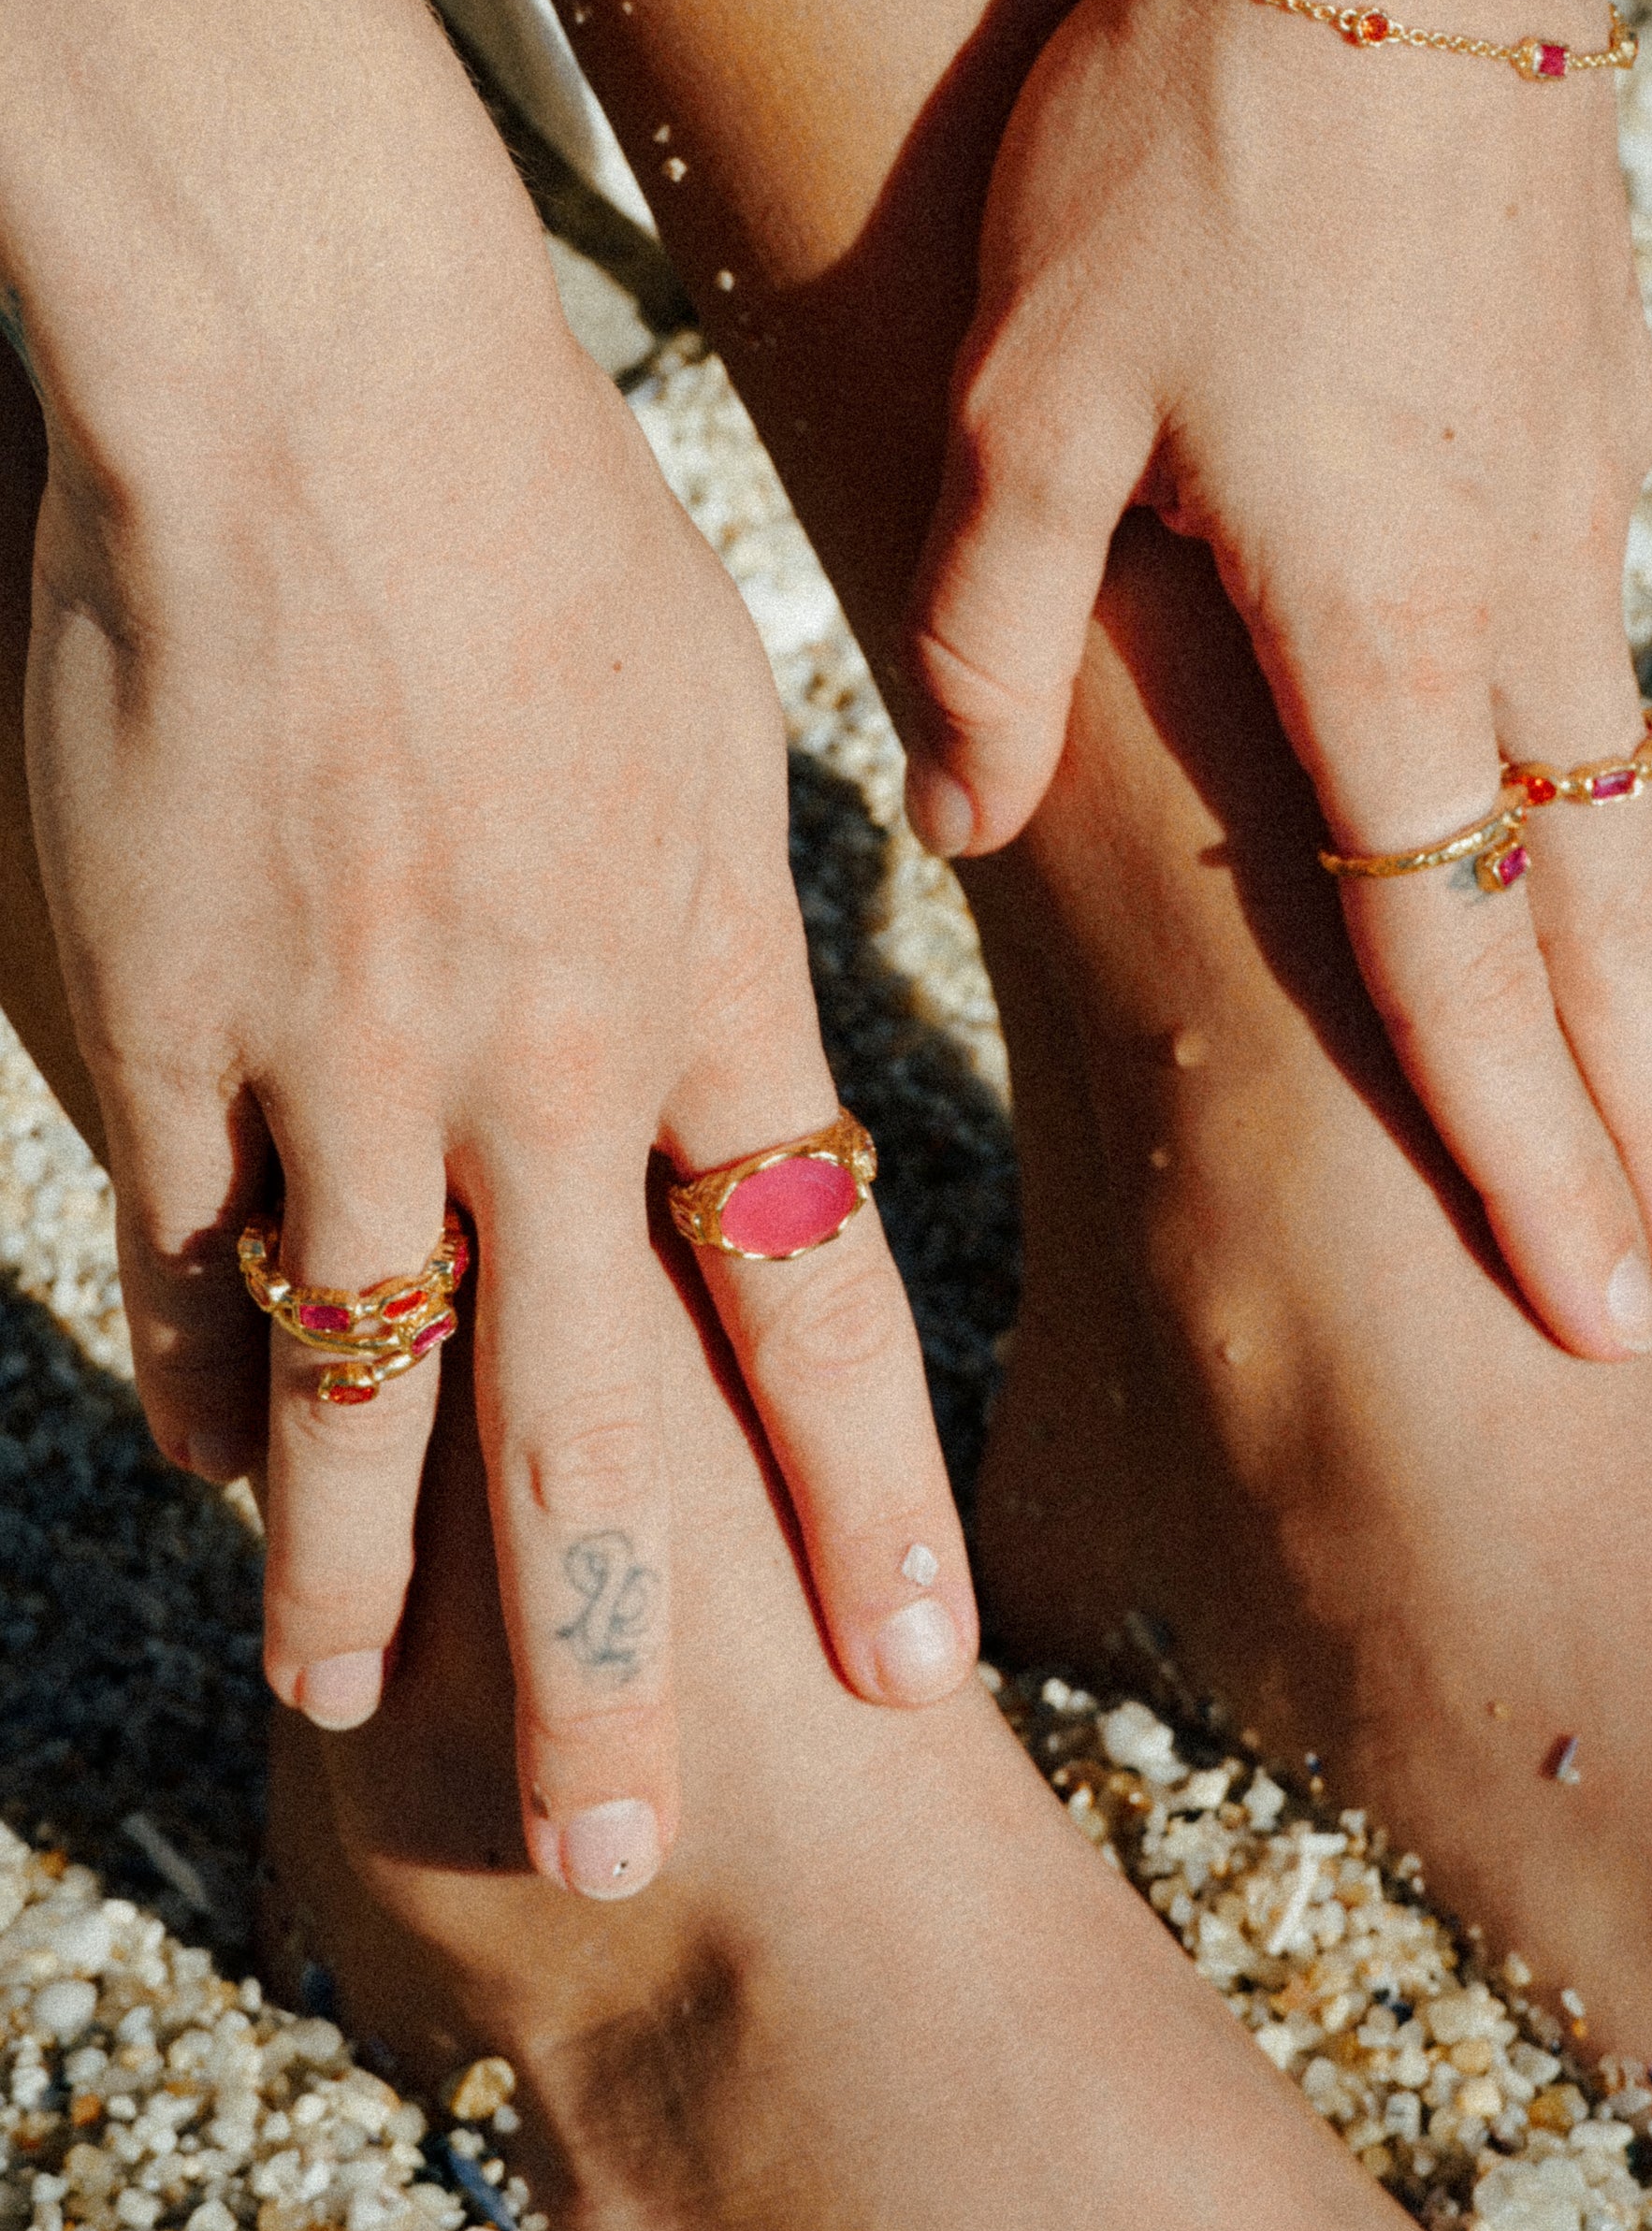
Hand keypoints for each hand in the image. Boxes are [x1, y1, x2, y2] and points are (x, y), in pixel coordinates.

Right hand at [27, 309, 974, 1894]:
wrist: (316, 391)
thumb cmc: (547, 527)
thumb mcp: (716, 728)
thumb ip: (734, 935)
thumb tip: (735, 1091)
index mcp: (705, 985)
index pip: (811, 1302)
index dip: (861, 1497)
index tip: (912, 1656)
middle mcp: (535, 1071)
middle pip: (583, 1429)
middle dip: (610, 1656)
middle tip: (619, 1839)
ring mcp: (337, 1070)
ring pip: (351, 1400)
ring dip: (356, 1577)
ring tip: (354, 1705)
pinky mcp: (160, 1037)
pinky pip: (191, 1266)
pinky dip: (209, 1377)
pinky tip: (220, 1463)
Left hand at [904, 0, 1651, 1358]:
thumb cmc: (1182, 143)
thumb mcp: (1023, 398)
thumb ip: (997, 634)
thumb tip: (962, 820)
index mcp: (1379, 617)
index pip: (1459, 940)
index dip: (1518, 1134)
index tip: (1589, 1280)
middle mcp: (1519, 587)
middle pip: (1602, 910)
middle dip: (1645, 1110)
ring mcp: (1585, 493)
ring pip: (1629, 784)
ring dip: (1650, 965)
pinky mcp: (1600, 403)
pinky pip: (1596, 619)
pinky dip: (1600, 759)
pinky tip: (1574, 795)